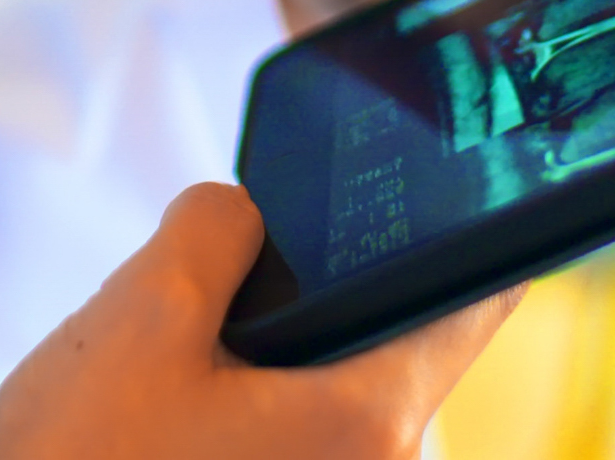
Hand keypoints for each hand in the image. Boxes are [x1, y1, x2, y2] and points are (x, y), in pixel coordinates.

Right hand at [0, 183, 522, 459]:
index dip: (473, 225)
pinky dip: (256, 403)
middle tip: (235, 283)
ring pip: (335, 389)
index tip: (463, 181)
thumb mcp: (139, 315)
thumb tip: (245, 212)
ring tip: (180, 372)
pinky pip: (301, 436)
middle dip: (316, 293)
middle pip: (389, 337)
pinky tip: (176, 413)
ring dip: (270, 356)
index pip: (474, 298)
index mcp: (369, 421)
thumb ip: (211, 226)